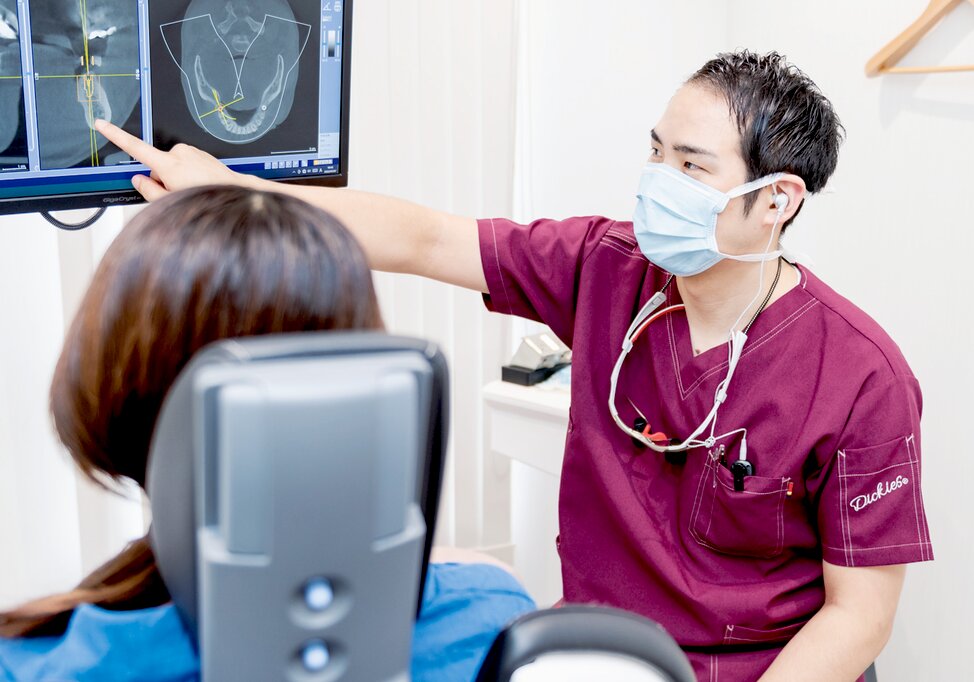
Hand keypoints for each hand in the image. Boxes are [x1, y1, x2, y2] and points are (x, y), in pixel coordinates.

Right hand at [93, 119, 253, 200]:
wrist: (237, 192)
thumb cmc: (208, 197)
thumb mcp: (171, 202)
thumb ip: (149, 191)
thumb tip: (139, 180)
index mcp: (168, 164)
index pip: (134, 147)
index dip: (116, 136)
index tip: (102, 124)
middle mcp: (179, 153)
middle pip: (157, 167)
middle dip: (162, 180)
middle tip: (177, 194)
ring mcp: (192, 152)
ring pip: (173, 167)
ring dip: (177, 179)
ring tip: (193, 191)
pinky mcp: (201, 154)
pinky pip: (187, 165)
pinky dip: (189, 176)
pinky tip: (200, 186)